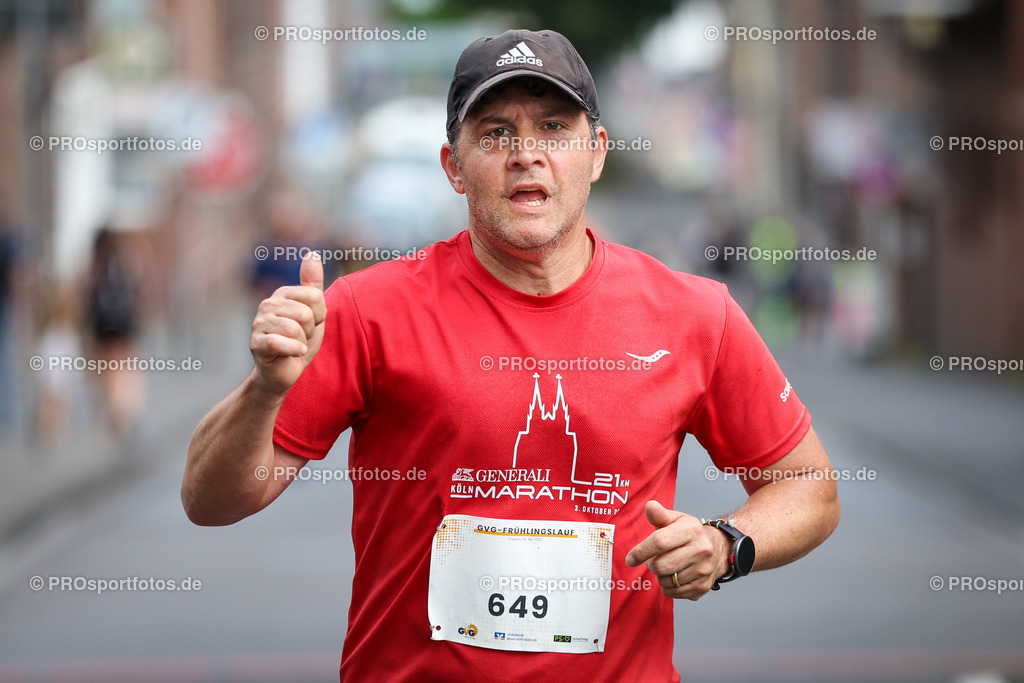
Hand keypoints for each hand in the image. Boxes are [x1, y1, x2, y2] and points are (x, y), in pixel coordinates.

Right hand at [249, 251, 326, 394]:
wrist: (284, 372)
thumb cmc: (299, 340)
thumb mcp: (312, 311)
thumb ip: (312, 285)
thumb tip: (312, 254)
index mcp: (283, 294)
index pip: (315, 296)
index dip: (319, 315)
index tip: (310, 324)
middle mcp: (268, 304)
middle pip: (306, 313)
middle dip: (310, 330)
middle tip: (300, 338)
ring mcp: (259, 324)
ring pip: (296, 328)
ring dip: (302, 342)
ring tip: (294, 345)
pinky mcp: (256, 344)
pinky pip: (281, 342)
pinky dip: (294, 350)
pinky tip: (294, 352)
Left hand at [624, 500, 729, 599]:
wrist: (718, 548)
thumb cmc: (689, 533)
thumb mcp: (676, 519)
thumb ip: (659, 515)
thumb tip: (649, 506)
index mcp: (692, 530)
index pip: (659, 542)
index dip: (640, 552)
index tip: (630, 559)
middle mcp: (701, 550)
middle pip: (661, 565)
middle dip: (651, 564)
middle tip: (655, 559)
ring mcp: (704, 570)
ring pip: (666, 581)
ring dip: (660, 576)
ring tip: (668, 565)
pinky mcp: (703, 586)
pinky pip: (674, 593)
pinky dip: (668, 587)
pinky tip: (674, 576)